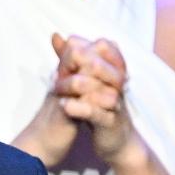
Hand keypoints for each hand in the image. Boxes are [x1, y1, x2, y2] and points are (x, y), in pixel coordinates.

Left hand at [50, 34, 145, 165]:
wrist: (118, 139)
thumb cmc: (100, 105)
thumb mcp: (87, 79)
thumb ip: (71, 58)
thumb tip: (56, 35)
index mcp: (115, 69)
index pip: (103, 46)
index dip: (81, 48)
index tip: (66, 57)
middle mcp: (118, 83)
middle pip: (96, 65)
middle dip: (73, 66)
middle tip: (57, 73)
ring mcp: (115, 103)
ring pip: (96, 89)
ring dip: (72, 87)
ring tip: (56, 89)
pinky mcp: (110, 122)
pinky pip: (96, 113)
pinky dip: (79, 108)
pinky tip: (65, 105)